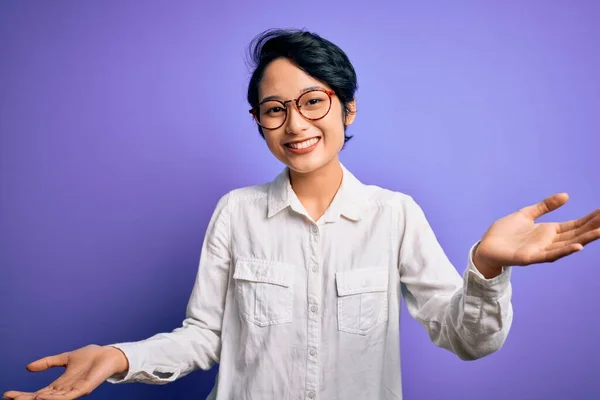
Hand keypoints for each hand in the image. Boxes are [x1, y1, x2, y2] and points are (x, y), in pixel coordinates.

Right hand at [3, 345, 128, 399]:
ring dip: (39, 399)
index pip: (38, 393)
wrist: (109, 354)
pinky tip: (43, 397)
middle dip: (26, 399)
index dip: (24, 395)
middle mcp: (65, 390)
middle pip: (42, 398)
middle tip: (10, 398)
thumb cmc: (91, 357)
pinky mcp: (83, 389)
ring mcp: (74, 391)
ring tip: (26, 398)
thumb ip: (48, 362)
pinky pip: (67, 397)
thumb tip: (28, 367)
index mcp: (60, 384)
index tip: (8, 394)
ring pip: (52, 399)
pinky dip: (55, 398)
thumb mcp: (65, 358)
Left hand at [473, 193, 599, 277]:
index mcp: (549, 231)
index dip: (590, 219)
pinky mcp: (531, 257)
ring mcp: (541, 250)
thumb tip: (566, 196)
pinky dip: (564, 250)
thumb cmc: (505, 232)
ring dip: (584, 239)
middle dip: (592, 227)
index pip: (575, 225)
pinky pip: (551, 254)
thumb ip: (545, 206)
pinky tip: (577, 246)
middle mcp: (549, 241)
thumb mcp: (526, 214)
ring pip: (567, 245)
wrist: (486, 246)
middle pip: (576, 234)